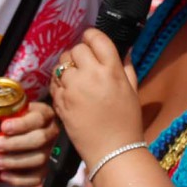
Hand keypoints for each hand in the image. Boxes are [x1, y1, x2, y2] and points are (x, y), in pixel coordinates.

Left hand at [0, 102, 59, 186]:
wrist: (23, 138)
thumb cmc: (14, 121)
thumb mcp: (7, 108)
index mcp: (44, 114)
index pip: (38, 118)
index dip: (22, 123)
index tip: (3, 127)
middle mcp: (51, 133)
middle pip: (39, 139)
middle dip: (16, 144)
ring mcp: (50, 153)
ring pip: (39, 159)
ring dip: (16, 162)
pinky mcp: (46, 171)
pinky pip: (37, 178)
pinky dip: (20, 179)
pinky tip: (4, 176)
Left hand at [46, 29, 143, 165]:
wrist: (112, 151)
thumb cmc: (126, 122)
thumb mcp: (132, 91)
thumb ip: (126, 67)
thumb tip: (123, 50)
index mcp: (112, 70)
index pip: (97, 38)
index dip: (92, 36)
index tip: (91, 41)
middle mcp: (91, 75)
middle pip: (77, 49)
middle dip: (79, 54)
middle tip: (84, 64)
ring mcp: (73, 88)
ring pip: (61, 64)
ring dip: (67, 68)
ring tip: (74, 78)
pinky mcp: (60, 101)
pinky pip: (54, 82)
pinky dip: (59, 83)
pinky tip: (68, 90)